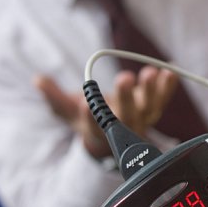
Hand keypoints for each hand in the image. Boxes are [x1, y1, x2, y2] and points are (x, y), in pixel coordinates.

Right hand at [35, 66, 178, 157]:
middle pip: (127, 116)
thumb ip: (54, 97)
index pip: (94, 126)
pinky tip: (170, 70)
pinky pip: (164, 100)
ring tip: (151, 72)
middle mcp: (123, 128)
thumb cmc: (89, 121)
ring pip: (150, 109)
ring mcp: (141, 119)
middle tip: (123, 77)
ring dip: (152, 90)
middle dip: (125, 97)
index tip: (85, 102)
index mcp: (99, 131)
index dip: (91, 115)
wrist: (115, 137)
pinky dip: (168, 86)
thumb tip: (37, 79)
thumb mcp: (67, 112)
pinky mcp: (154, 108)